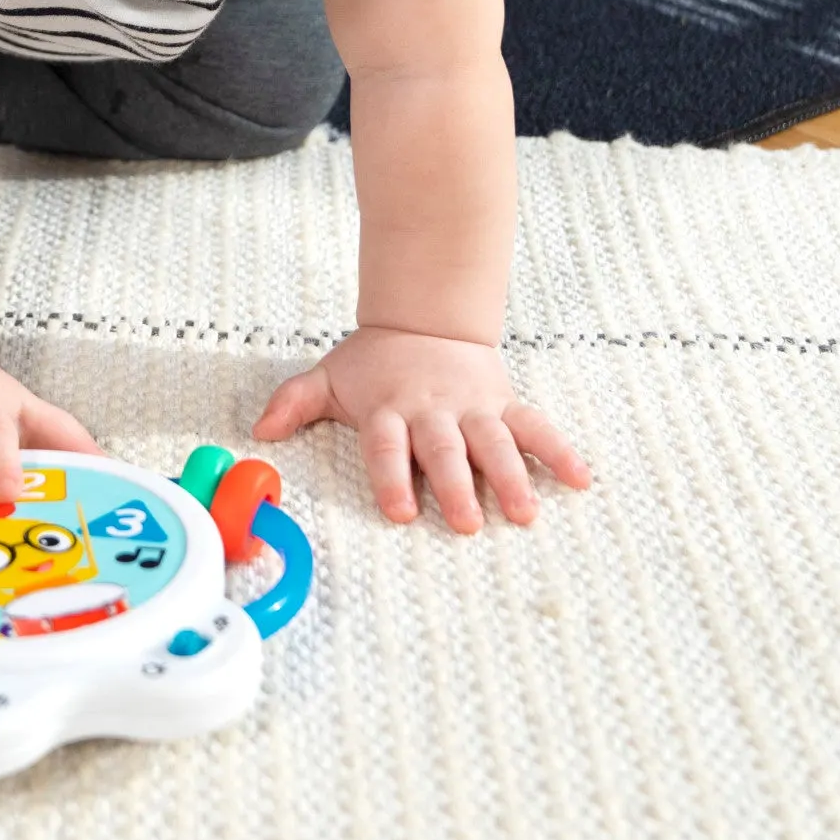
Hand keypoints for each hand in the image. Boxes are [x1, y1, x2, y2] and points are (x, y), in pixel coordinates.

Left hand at [255, 325, 587, 532]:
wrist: (428, 316)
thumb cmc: (376, 362)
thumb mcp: (330, 375)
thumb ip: (296, 402)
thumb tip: (259, 431)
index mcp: (389, 408)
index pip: (387, 446)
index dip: (392, 477)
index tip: (402, 510)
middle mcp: (432, 411)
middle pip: (444, 450)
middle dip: (457, 486)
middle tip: (468, 522)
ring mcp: (472, 408)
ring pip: (494, 444)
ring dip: (511, 478)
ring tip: (524, 514)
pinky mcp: (504, 404)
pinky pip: (535, 427)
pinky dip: (559, 451)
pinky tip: (580, 478)